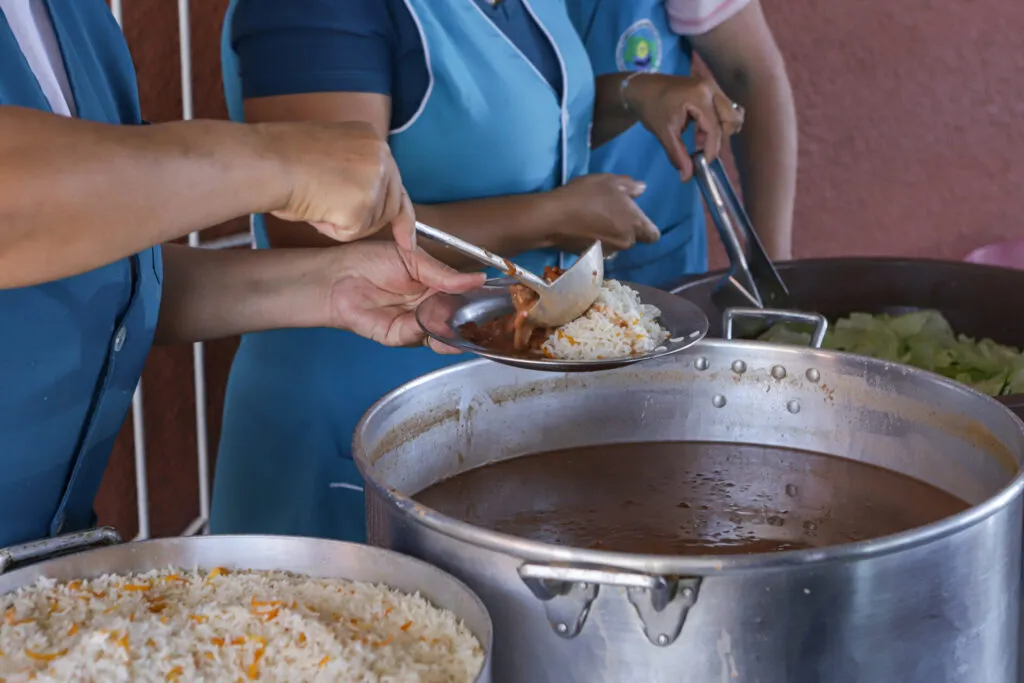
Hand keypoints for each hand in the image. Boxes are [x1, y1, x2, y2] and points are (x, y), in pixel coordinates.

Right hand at [261, 121, 415, 249]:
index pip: (395, 180)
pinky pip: (353, 233)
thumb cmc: (281, 157)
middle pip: (390, 205)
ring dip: (343, 221)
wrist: (265, 162)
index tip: (407, 237)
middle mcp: (381, 154)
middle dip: (366, 219)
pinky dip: (332, 229)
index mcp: (371, 138)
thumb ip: (352, 171)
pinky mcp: (364, 204)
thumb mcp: (328, 154)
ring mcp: (375, 179)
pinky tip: (314, 209)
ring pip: (371, 222)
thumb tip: (361, 201)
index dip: (400, 212)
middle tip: (328, 210)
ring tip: (314, 199)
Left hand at [324, 241, 484, 351]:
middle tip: (487, 316)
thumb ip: (445, 273)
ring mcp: (417, 324)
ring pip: (444, 334)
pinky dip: (428, 330)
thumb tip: (479, 279)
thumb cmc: (369, 261)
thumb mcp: (413, 259)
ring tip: (461, 319)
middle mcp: (430, 307)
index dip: (481, 301)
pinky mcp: (400, 336)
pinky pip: (421, 337)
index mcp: (437, 286)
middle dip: (473, 320)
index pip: (466, 297)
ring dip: (453, 329)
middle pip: (459, 320)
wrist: (337, 276)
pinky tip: (431, 318)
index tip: (498, 302)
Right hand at [547, 174, 660, 254]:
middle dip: (625, 229)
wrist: (554, 218)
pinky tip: (583, 228)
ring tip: (593, 220)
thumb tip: (642, 189)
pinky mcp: (592, 256)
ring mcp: (608, 252)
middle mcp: (626, 242)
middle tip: (610, 213)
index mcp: (635, 224)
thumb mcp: (610, 181)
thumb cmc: (586, 196)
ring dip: (609, 235)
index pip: (653, 235)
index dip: (646, 227)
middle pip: (632, 238)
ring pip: (616, 244)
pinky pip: (600, 248)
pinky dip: (595, 240)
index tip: (634, 218)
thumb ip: (630, 186)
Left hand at [623, 74, 743, 180]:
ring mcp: (713, 87)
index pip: (714, 127)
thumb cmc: (651, 108)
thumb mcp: (664, 133)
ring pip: (730, 114)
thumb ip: (677, 155)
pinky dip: (716, 123)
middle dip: (719, 138)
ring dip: (719, 131)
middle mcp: (711, 88)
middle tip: (701, 149)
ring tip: (699, 139)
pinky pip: (724, 109)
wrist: (643, 88)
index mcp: (699, 96)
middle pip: (730, 119)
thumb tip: (687, 177)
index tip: (703, 163)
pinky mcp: (712, 89)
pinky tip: (700, 131)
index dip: (711, 149)